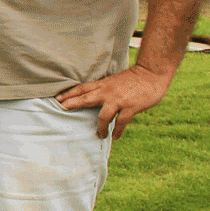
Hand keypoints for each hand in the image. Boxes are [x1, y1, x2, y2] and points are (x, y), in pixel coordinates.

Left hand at [56, 64, 174, 138]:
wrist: (152, 74)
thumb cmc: (133, 78)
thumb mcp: (114, 81)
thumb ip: (104, 88)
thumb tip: (94, 97)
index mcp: (103, 84)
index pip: (82, 88)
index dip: (69, 93)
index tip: (57, 99)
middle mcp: (107, 92)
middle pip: (85, 99)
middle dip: (72, 104)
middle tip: (61, 110)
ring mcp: (119, 100)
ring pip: (102, 116)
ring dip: (99, 127)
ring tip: (99, 134)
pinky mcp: (130, 107)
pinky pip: (120, 122)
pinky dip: (117, 131)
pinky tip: (115, 136)